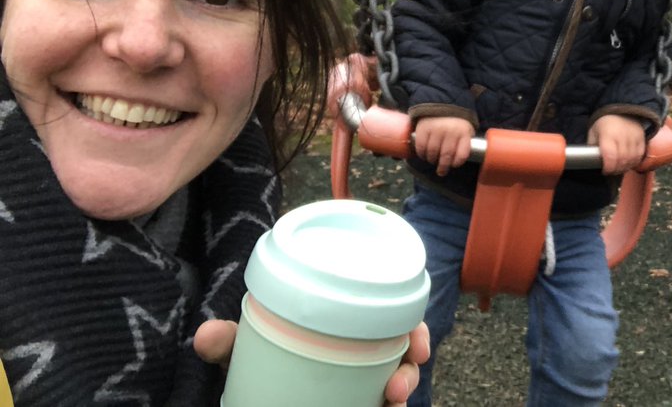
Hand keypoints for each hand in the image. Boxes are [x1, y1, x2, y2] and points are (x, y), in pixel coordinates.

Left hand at [195, 319, 431, 406]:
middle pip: (405, 358)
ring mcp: (360, 384)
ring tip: (391, 405)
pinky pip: (377, 406)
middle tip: (399, 388)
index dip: (416, 332)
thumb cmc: (260, 353)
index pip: (398, 320)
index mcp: (351, 325)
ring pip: (395, 389)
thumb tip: (205, 337)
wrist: (250, 388)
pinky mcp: (355, 400)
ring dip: (400, 396)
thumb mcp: (247, 347)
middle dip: (410, 373)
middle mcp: (364, 355)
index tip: (419, 347)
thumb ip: (229, 342)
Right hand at [413, 116, 473, 175]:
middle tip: (441, 171)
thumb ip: (465, 143)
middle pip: (446, 156)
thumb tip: (459, 160)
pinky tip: (424, 154)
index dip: (457, 163)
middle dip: (443, 167)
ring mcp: (436, 130)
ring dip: (432, 160)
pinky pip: (421, 147)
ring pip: (432, 153)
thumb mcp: (466, 129)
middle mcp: (450, 131)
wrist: (441, 103)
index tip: (453, 165)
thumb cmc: (456, 121)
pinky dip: (422, 154)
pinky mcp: (423, 129)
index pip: (462, 155)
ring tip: (433, 160)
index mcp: (463, 132)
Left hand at [588, 114, 646, 174]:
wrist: (620, 112)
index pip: (610, 155)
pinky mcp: (641, 138)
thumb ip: (592, 147)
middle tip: (611, 171)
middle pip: (622, 160)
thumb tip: (590, 161)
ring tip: (619, 168)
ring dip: (625, 167)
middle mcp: (622, 135)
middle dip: (616, 170)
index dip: (608, 167)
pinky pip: (640, 155)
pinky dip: (634, 162)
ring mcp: (633, 136)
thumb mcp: (593, 133)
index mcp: (608, 133)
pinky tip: (628, 164)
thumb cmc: (604, 124)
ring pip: (632, 159)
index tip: (605, 171)